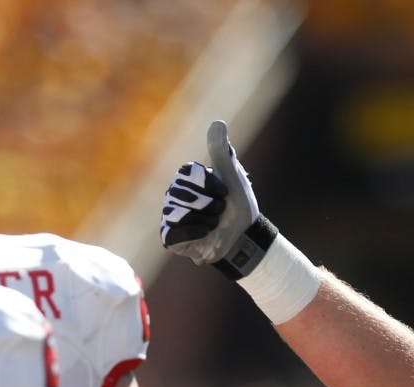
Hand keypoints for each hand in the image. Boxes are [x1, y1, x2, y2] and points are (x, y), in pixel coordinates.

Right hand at [160, 120, 262, 265]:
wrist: (243, 238)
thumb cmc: (238, 206)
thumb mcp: (233, 176)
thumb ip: (222, 151)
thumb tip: (218, 123)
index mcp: (187, 178)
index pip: (187, 173)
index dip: (210, 185)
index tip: (225, 193)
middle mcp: (174, 194)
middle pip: (183, 194)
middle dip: (210, 204)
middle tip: (221, 210)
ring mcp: (170, 215)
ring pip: (179, 213)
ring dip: (205, 220)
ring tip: (215, 224)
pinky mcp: (170, 237)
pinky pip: (174, 232)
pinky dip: (194, 233)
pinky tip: (206, 233)